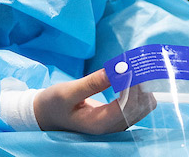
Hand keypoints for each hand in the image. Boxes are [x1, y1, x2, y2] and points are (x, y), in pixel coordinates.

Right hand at [32, 69, 155, 133]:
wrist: (46, 115)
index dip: (133, 87)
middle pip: (139, 108)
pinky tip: (133, 77)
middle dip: (141, 85)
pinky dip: (139, 91)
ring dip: (142, 87)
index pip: (126, 107)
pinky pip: (136, 106)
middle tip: (135, 62)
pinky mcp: (117, 117)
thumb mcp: (67, 92)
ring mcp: (116, 123)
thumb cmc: (54, 104)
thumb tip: (116, 70)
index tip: (131, 66)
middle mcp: (112, 127)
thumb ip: (92, 83)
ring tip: (135, 66)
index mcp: (99, 124)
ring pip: (142, 108)